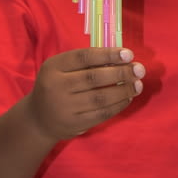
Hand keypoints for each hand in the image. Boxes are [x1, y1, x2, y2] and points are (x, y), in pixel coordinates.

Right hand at [28, 47, 144, 141]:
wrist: (38, 119)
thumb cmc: (56, 86)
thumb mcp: (61, 69)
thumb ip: (85, 62)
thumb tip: (121, 57)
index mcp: (54, 67)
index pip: (84, 57)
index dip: (108, 54)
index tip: (128, 53)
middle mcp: (57, 87)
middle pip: (94, 78)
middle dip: (121, 72)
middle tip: (139, 69)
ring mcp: (65, 107)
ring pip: (100, 98)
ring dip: (123, 90)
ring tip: (138, 84)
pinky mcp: (74, 123)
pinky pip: (101, 113)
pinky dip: (118, 105)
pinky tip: (127, 98)